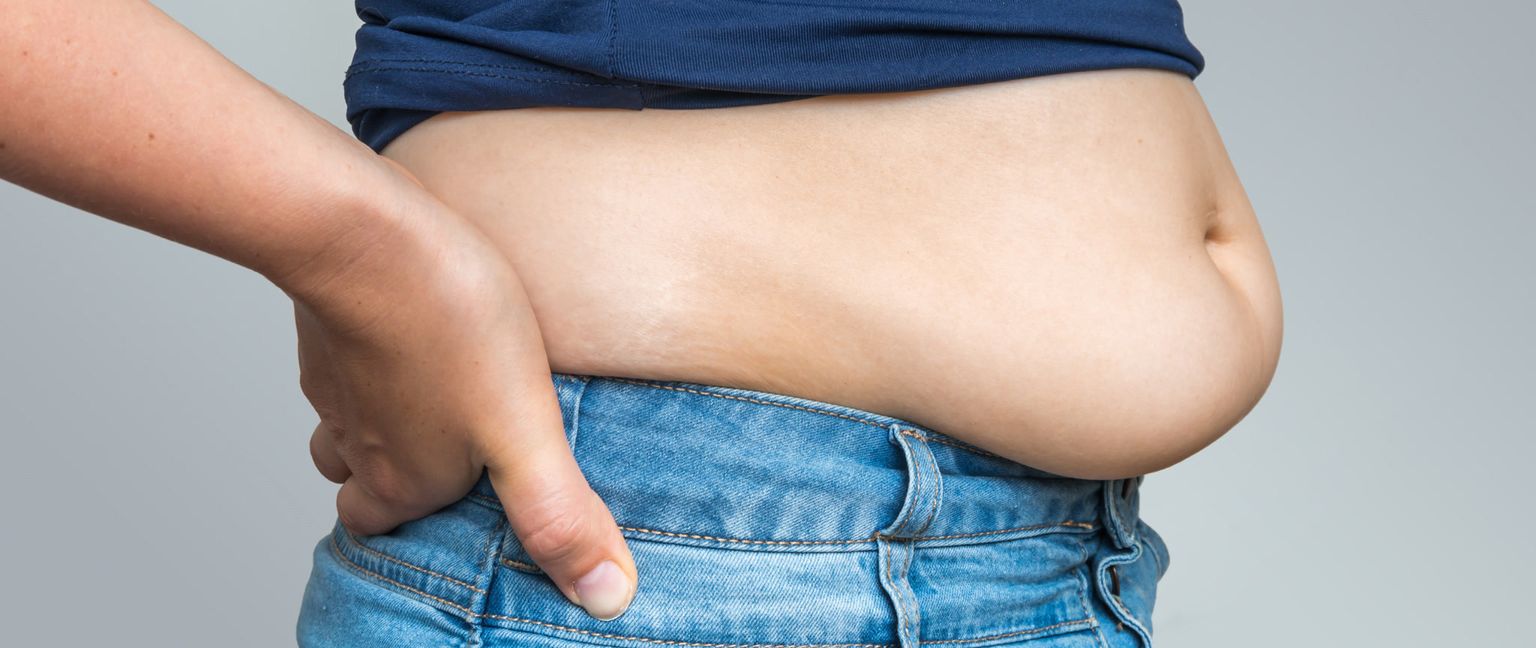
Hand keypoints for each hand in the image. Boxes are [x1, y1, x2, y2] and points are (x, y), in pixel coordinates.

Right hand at [288, 172, 637, 620]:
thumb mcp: (525, 430)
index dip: (413, 523)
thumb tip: (606, 596)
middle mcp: (356, 441)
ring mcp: (334, 382)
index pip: (380, 529)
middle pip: (358, 481)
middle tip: (447, 452)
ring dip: (385, 418)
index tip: (454, 506)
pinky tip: (418, 331)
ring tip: (438, 395)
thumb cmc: (450, 324)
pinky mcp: (327, 325)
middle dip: (395, 477)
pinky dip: (376, 358)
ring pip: (348, 420)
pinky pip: (347, 358)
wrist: (368, 230)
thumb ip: (558, 514)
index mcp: (400, 480)